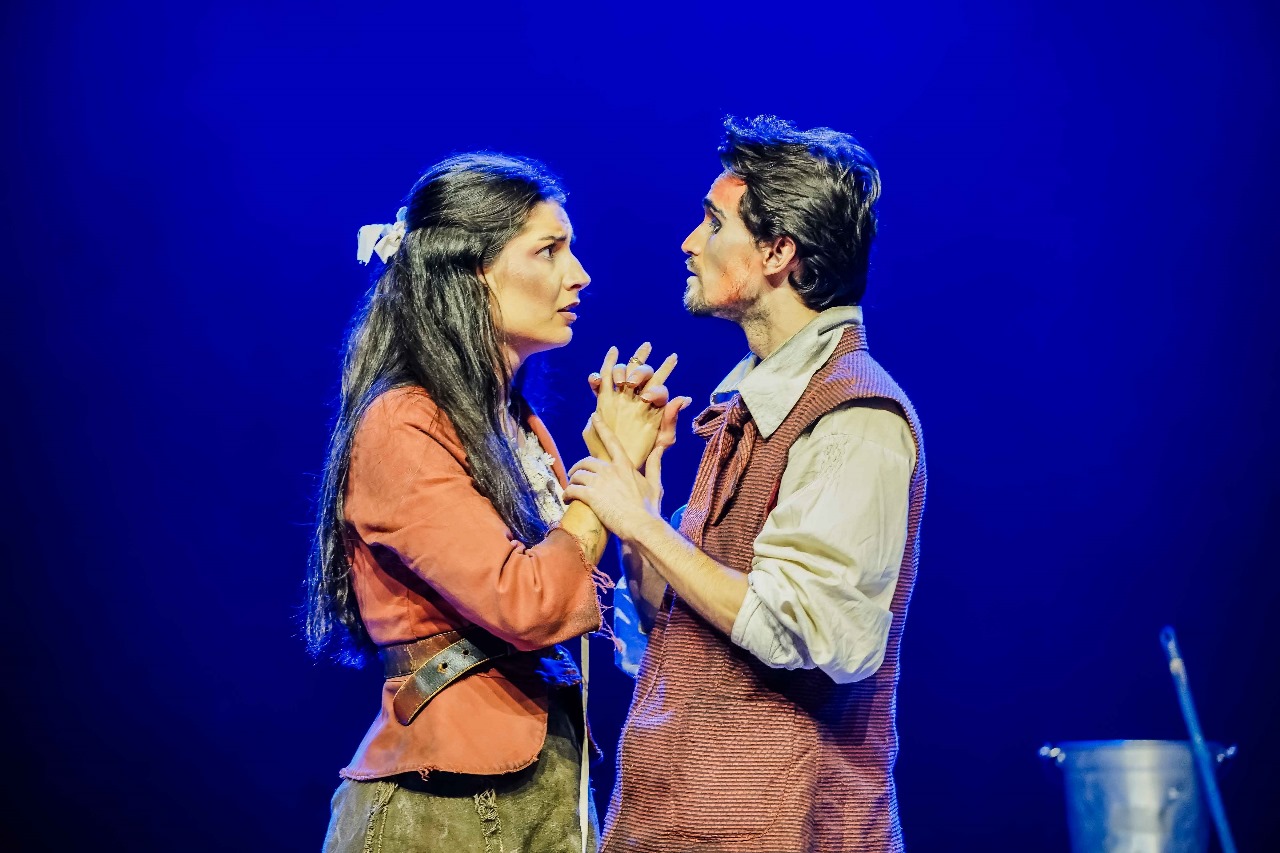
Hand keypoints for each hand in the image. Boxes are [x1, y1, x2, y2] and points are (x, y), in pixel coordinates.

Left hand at [567, 414, 667, 541]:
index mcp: (625, 465)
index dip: (601, 427)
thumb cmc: (650, 508)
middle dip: (578, 467)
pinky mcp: (591, 496)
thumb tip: (659, 449)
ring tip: (570, 488)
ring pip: (578, 475)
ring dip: (572, 480)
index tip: (593, 417)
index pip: (611, 441)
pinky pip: (572, 490)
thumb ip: (654, 464)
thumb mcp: (655, 483)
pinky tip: (566, 498)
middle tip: (574, 474)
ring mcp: (600, 482)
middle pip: (587, 461)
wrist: (643, 526)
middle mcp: (611, 470)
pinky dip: (567, 493)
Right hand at [584, 343, 690, 466]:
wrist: (619, 460)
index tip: (647, 399)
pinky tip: (596, 378)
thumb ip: (672, 420)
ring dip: (620, 370)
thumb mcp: (663, 439)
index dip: (655, 390)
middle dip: (639, 371)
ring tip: (620, 382)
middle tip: (632, 383)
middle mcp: (638, 393)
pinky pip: (600, 380)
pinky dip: (597, 375)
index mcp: (654, 402)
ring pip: (621, 370)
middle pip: (641, 370)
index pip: (659, 386)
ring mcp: (620, 394)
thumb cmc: (646, 451)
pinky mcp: (603, 398)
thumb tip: (684, 398)